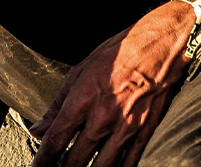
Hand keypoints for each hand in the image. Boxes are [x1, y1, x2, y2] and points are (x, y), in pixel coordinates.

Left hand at [29, 1, 191, 166]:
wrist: (161, 44)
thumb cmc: (122, 50)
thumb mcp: (82, 68)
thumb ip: (58, 102)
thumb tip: (39, 128)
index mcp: (84, 98)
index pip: (56, 139)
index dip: (43, 159)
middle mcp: (103, 117)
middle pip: (75, 160)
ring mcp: (126, 127)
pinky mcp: (144, 132)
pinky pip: (128, 163)